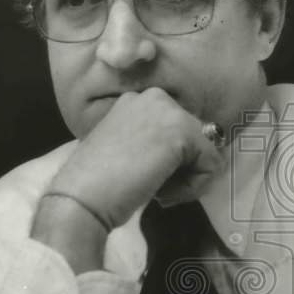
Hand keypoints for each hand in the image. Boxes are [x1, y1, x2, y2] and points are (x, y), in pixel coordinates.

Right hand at [47, 88, 225, 229]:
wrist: (82, 195)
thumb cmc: (97, 183)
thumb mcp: (129, 151)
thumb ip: (154, 144)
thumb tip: (191, 156)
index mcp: (137, 101)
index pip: (177, 129)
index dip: (171, 161)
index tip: (146, 178)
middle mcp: (154, 97)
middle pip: (195, 138)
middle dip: (183, 169)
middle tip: (156, 189)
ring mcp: (170, 111)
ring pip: (206, 152)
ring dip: (188, 180)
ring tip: (159, 192)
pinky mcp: (183, 132)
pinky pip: (211, 164)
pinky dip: (194, 187)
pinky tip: (164, 193)